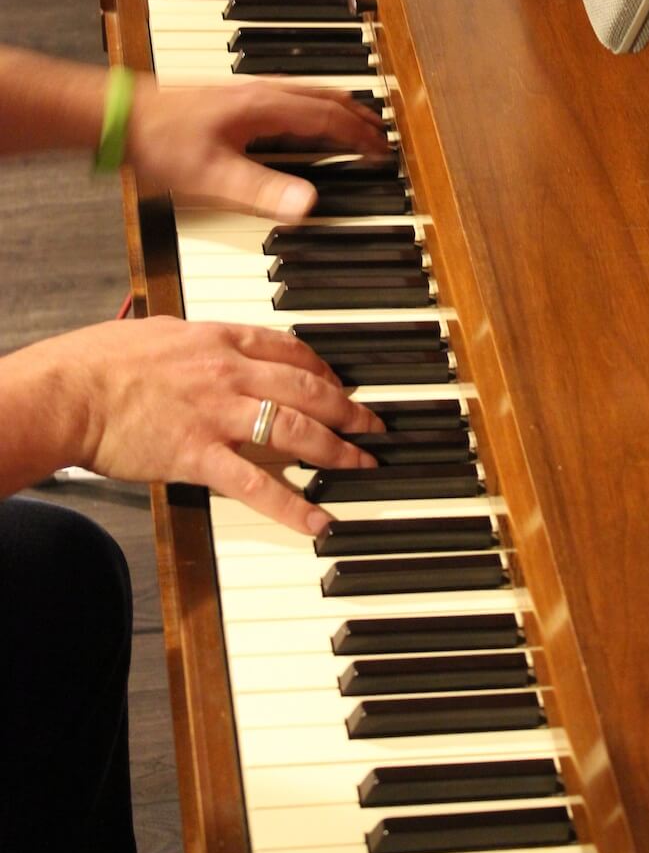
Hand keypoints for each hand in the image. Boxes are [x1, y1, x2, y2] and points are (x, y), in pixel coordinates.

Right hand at [47, 317, 383, 533]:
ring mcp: (218, 414)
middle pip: (307, 386)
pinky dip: (293, 505)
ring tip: (363, 464)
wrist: (70, 393)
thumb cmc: (101, 361)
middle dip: (349, 407)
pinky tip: (319, 520)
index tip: (340, 380)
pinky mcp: (200, 456)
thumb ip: (195, 341)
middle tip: (373, 424)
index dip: (323, 366)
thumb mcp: (159, 332)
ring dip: (338, 448)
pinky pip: (257, 485)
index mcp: (219, 339)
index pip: (289, 348)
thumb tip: (210, 344)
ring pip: (296, 428)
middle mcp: (228, 372)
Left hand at [126, 77, 388, 217]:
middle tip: (379, 135)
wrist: (120, 116)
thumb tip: (308, 204)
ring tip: (353, 122)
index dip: (358, 135)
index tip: (380, 151)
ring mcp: (246, 92)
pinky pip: (288, 97)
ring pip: (307, 94)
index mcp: (265, 107)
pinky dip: (311, 107)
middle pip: (323, 98)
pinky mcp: (232, 98)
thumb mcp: (214, 177)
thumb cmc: (161, 142)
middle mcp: (260, 93)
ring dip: (336, 108)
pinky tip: (300, 121)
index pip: (328, 117)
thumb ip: (264, 190)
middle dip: (356, 117)